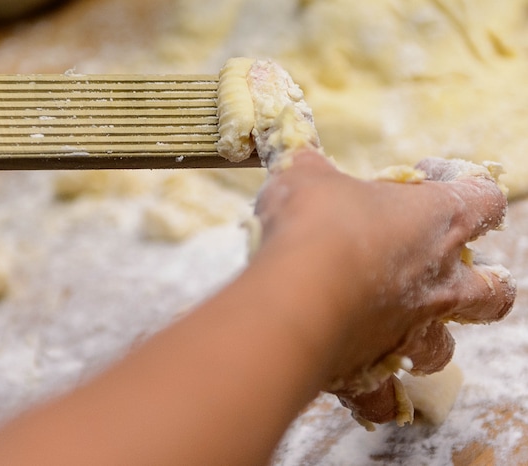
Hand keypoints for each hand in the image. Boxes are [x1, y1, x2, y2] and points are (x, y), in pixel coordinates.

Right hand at [254, 150, 515, 425]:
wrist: (294, 294)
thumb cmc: (313, 224)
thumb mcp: (306, 176)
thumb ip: (310, 166)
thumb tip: (298, 152)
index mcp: (436, 222)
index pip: (482, 198)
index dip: (466, 186)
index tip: (429, 180)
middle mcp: (437, 282)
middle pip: (493, 291)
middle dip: (484, 284)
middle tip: (449, 272)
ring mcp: (410, 330)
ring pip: (444, 349)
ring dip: (429, 340)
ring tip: (402, 328)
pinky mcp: (375, 368)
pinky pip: (384, 396)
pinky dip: (375, 392)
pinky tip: (359, 381)